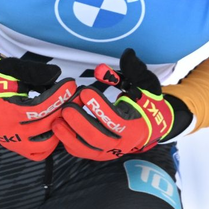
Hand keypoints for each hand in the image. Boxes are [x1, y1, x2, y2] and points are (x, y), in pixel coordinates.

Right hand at [0, 58, 77, 160]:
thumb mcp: (8, 70)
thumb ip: (32, 73)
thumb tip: (57, 75)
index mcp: (5, 113)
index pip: (40, 108)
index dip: (58, 96)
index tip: (71, 85)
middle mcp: (9, 132)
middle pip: (46, 125)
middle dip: (62, 108)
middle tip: (72, 96)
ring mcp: (13, 142)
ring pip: (45, 144)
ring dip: (57, 128)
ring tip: (63, 111)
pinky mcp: (16, 146)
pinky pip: (38, 153)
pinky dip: (49, 143)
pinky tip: (55, 126)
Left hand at [53, 49, 177, 160]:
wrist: (151, 127)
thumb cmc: (146, 103)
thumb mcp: (145, 84)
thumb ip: (134, 69)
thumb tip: (125, 54)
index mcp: (135, 126)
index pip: (115, 119)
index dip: (99, 107)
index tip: (85, 92)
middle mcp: (122, 143)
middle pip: (97, 137)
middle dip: (80, 122)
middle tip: (66, 107)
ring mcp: (109, 151)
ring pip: (86, 148)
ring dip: (70, 135)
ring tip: (56, 120)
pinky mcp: (98, 154)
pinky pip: (81, 152)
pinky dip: (68, 142)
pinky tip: (59, 129)